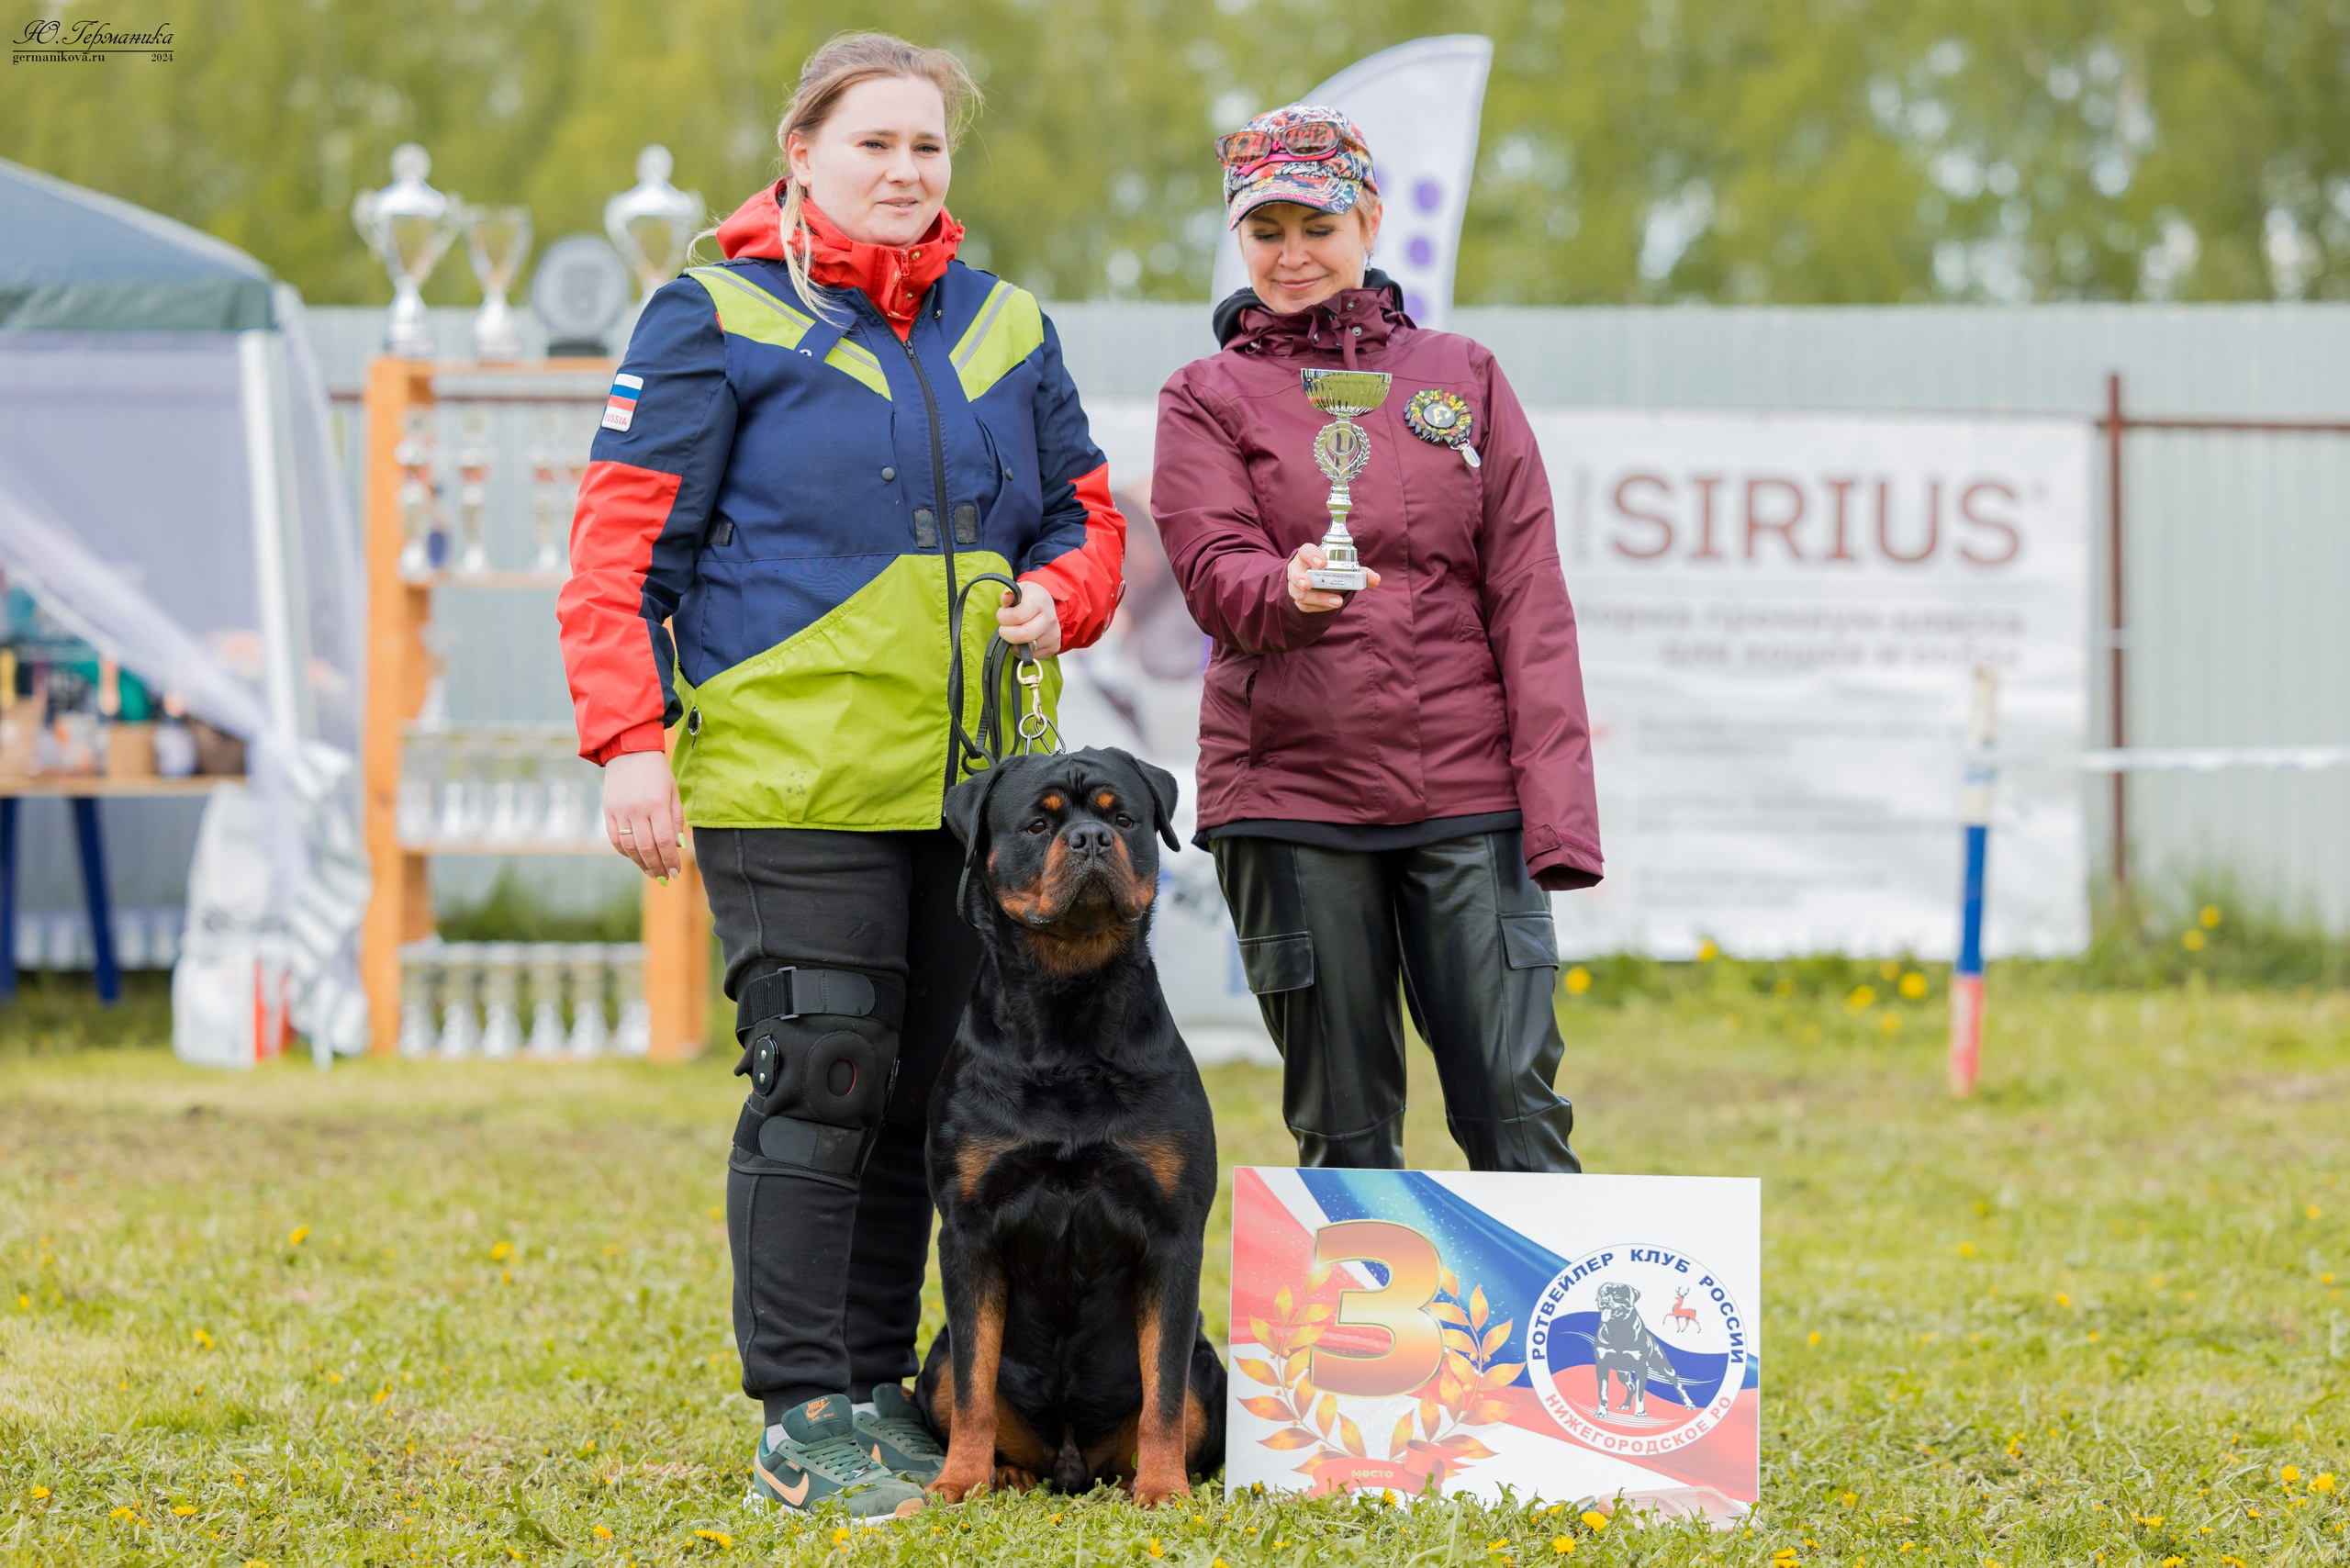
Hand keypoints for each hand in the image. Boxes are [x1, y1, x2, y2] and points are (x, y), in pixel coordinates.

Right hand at [602, 749, 683, 881]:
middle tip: (665, 877)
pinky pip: (615, 839)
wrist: (629, 752)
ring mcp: (620, 812)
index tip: (676, 872)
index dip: (670, 860)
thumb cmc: (657, 773)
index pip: (664, 841)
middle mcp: (637, 810)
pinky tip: (635, 858)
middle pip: (646, 848)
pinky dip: (625, 852)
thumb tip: (677, 847)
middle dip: (657, 867)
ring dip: (641, 864)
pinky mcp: (608, 812)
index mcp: (656, 804)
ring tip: (652, 872)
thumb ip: (676, 820)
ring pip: (629, 847)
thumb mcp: (673, 792)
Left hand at [996, 581, 1062, 657]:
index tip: (1002, 615)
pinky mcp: (1053, 647)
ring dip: (1014, 643)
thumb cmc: (1029, 598)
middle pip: (1022, 635)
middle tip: (1004, 629)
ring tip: (1015, 633)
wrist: (1047, 604)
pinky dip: (1022, 652)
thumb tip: (1006, 598)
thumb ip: (1009, 594)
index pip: (1016, 616)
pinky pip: (1032, 656)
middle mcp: (1049, 619)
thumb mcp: (1019, 589)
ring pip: (1026, 648)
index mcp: (1039, 602)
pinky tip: (1023, 641)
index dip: (1002, 617)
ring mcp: (1053, 635)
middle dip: (1006, 634)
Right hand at [1287, 544, 1380, 612]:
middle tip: (1309, 585)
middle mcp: (1298, 570)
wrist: (1318, 586)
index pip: (1305, 551)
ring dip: (1318, 598)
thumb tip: (1375, 578)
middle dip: (1301, 580)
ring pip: (1300, 594)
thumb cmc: (1330, 571)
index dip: (1311, 556)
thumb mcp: (1343, 569)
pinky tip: (1332, 606)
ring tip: (1336, 602)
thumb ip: (1360, 573)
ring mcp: (1295, 587)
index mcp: (1307, 556)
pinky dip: (1321, 607)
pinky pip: (1306, 606)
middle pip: (1294, 574)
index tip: (1321, 563)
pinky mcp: (1299, 602)